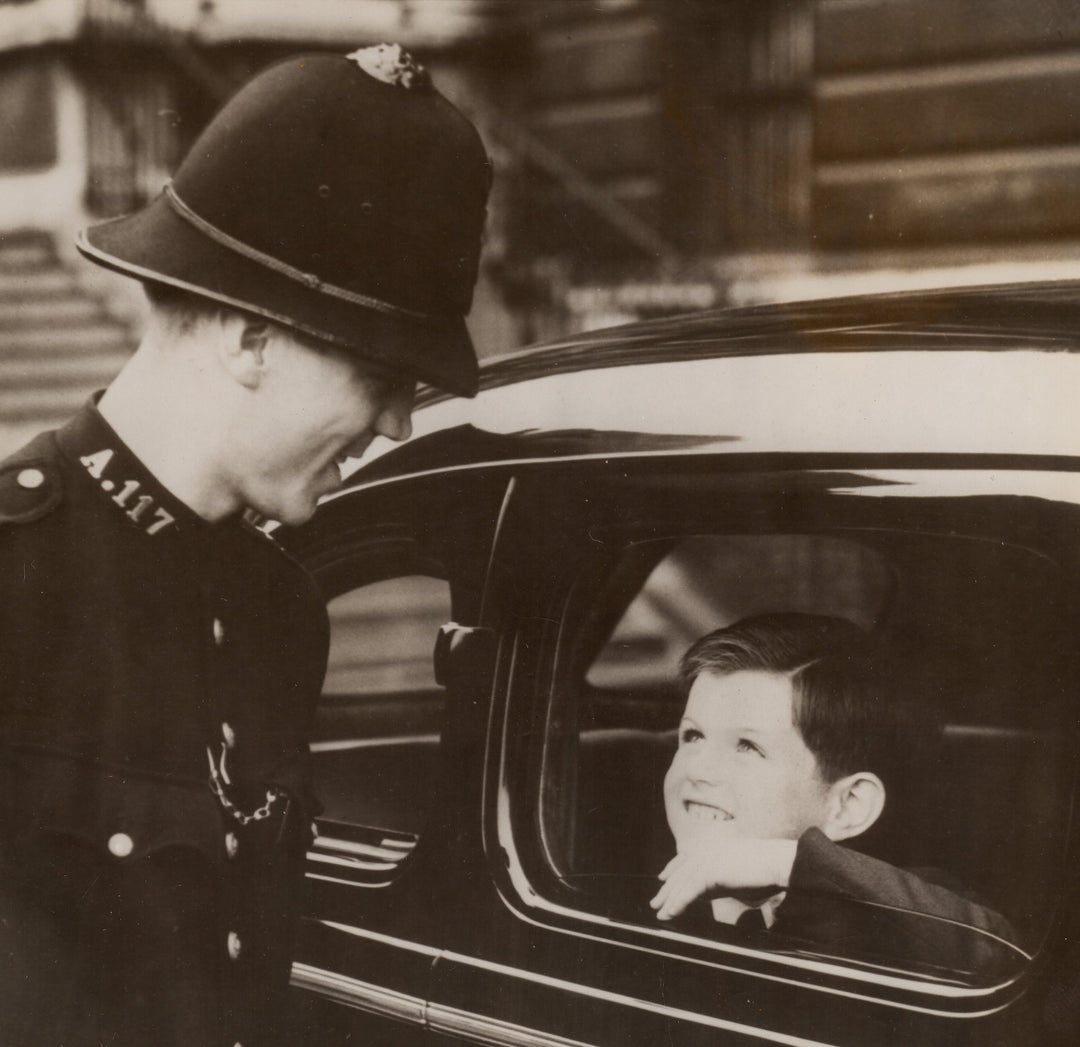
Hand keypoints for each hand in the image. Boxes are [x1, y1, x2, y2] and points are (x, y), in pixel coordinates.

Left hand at [650, 837, 797, 920]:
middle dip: (667, 889)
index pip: (686, 859)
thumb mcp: (734, 875)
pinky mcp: (711, 871)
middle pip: (681, 872)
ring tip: (661, 913)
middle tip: (655, 903)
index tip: (662, 878)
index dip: (672, 869)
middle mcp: (706, 851)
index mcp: (712, 848)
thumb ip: (717, 879)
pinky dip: (678, 902)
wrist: (777, 863)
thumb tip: (703, 891)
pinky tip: (671, 913)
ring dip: (670, 900)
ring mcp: (708, 859)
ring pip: (683, 882)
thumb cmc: (763, 871)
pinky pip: (690, 890)